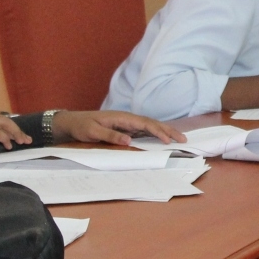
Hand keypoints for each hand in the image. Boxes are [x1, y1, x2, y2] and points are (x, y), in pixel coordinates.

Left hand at [51, 110, 185, 145]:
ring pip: (151, 126)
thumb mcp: (93, 132)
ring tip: (179, 139)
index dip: (158, 131)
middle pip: (153, 123)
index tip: (169, 140)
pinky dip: (157, 134)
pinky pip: (145, 130)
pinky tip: (164, 138)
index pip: (145, 124)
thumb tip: (129, 141)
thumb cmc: (83, 126)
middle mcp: (128, 118)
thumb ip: (111, 136)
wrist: (74, 122)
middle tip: (184, 139)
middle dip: (169, 130)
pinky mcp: (126, 128)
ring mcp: (128, 123)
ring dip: (166, 132)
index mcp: (122, 117)